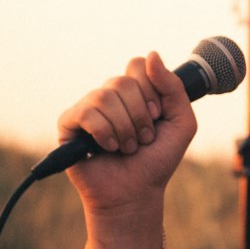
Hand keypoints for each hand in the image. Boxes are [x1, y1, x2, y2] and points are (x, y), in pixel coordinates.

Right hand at [57, 50, 196, 215]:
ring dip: (124, 127)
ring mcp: (87, 108)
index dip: (151, 90)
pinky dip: (104, 132)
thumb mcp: (181, 121)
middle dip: (140, 114)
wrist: (137, 193)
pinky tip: (108, 148)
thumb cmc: (157, 159)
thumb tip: (152, 55)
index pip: (137, 65)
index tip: (157, 115)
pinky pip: (86, 113)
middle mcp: (108, 96)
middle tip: (144, 138)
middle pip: (123, 81)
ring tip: (127, 147)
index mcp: (133, 91)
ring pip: (105, 95)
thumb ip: (173, 87)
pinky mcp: (69, 125)